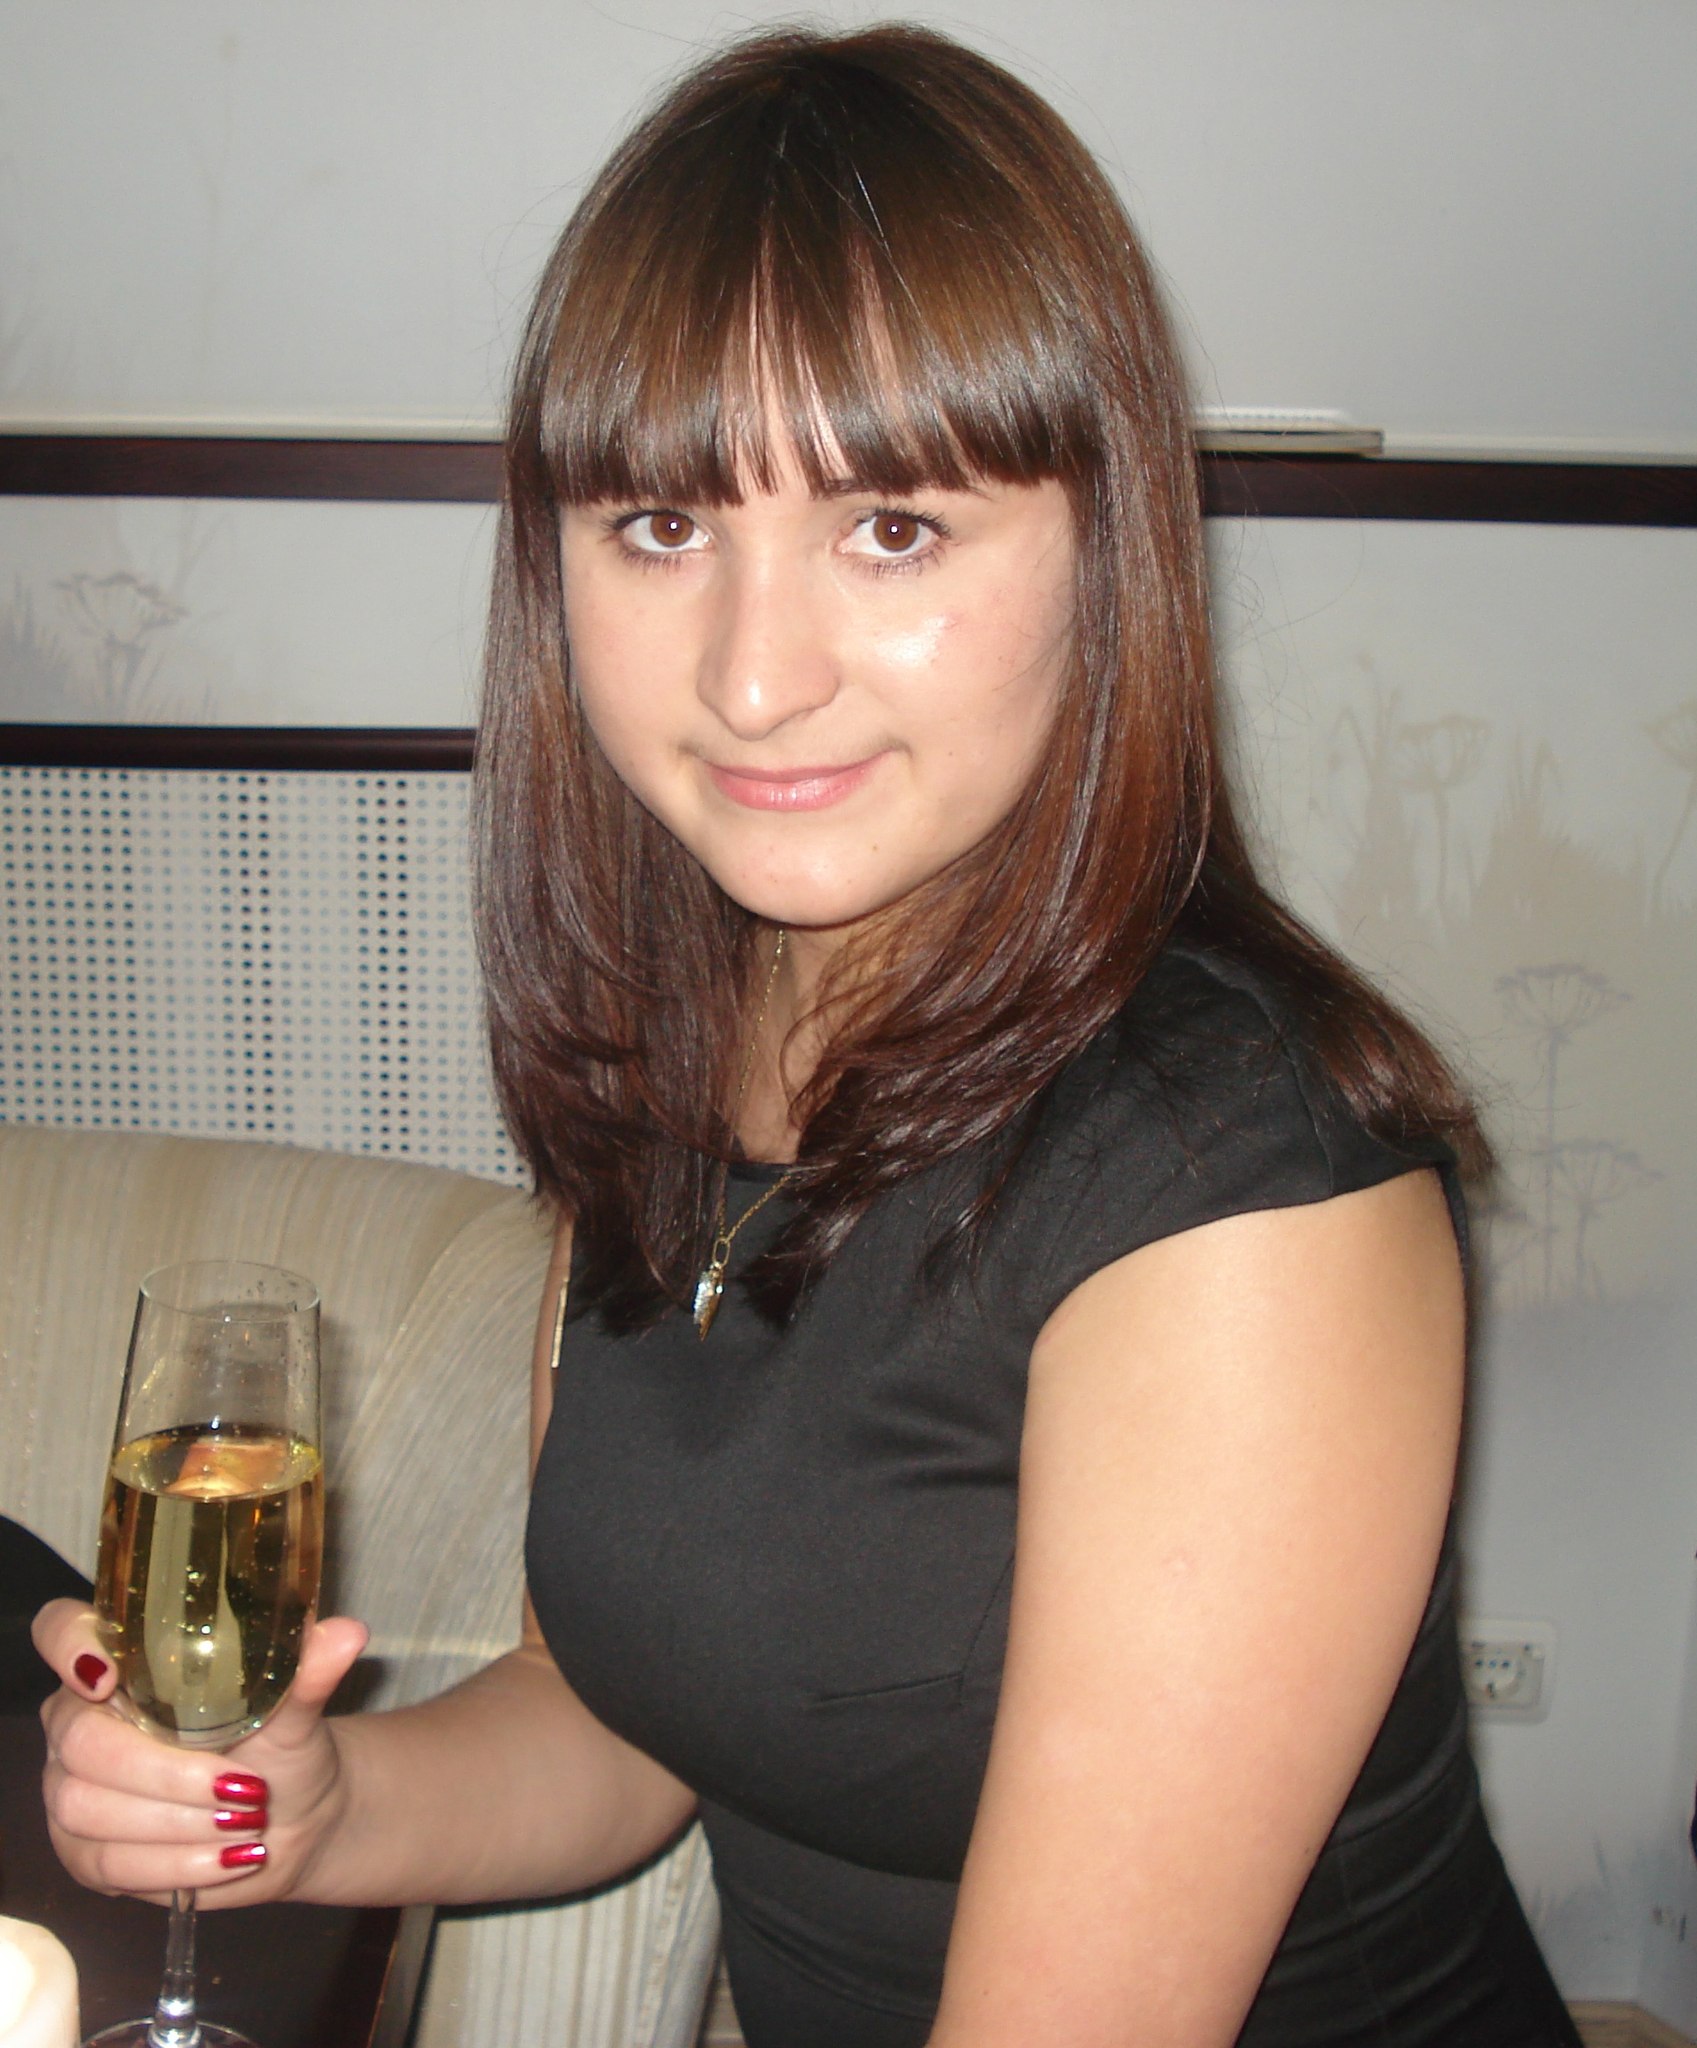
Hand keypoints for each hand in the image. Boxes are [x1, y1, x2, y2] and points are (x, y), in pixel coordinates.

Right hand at [32, 1598, 367, 1908]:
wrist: (290, 1817)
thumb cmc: (282, 1744)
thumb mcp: (298, 1705)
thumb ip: (308, 1669)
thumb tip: (347, 1634)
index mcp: (122, 1661)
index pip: (60, 1631)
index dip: (68, 1648)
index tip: (110, 1677)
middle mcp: (81, 1719)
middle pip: (83, 1743)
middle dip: (168, 1772)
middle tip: (245, 1786)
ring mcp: (71, 1787)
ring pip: (89, 1808)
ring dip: (178, 1823)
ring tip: (245, 1823)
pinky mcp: (82, 1851)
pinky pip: (107, 1864)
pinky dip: (175, 1865)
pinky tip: (225, 1859)